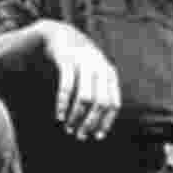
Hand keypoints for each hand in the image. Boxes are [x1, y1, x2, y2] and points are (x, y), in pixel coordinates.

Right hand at [41, 22, 120, 139]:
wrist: (61, 35)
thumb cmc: (80, 60)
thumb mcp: (95, 72)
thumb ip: (101, 90)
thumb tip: (99, 122)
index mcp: (110, 74)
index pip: (113, 104)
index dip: (106, 122)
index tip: (97, 137)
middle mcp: (100, 69)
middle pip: (100, 104)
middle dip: (90, 123)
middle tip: (80, 136)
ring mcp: (84, 64)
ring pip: (84, 98)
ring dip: (76, 116)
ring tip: (68, 128)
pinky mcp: (67, 61)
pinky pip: (67, 88)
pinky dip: (63, 105)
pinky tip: (59, 116)